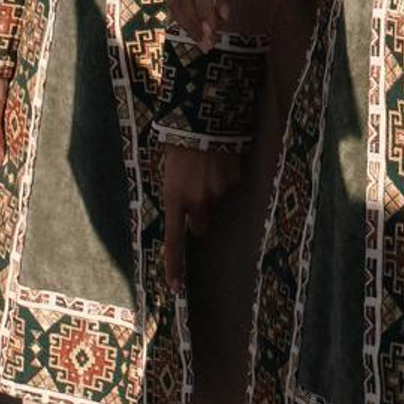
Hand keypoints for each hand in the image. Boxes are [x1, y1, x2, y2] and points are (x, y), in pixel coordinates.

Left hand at [159, 142, 240, 287]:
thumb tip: (186, 207)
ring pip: (217, 203)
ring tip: (205, 165)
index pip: (174, 241)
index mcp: (174, 198)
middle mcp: (198, 201)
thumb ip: (176, 193)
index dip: (174, 266)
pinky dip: (225, 176)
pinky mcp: (235, 179)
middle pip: (201, 226)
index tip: (176, 288)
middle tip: (195, 192)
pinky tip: (219, 158)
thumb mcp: (168, 170)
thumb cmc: (177, 141)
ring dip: (212, 191)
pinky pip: (230, 184)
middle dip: (200, 215)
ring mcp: (219, 192)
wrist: (203, 116)